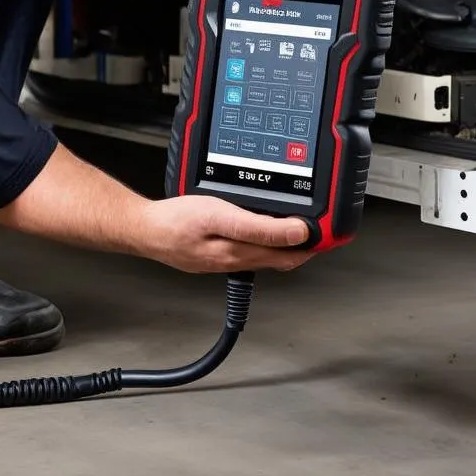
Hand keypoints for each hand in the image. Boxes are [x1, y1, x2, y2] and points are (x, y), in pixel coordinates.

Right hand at [138, 196, 316, 273]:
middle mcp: (236, 260)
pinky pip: (248, 251)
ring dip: (286, 243)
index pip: (291, 254)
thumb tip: (297, 231)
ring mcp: (225, 259)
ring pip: (266, 255)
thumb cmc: (174, 222)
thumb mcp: (220, 215)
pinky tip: (264, 231)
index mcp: (240, 252)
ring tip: (302, 228)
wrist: (143, 229)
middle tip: (324, 228)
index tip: (332, 232)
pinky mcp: (215, 254)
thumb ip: (260, 227)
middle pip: (282, 257)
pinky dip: (264, 242)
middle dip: (305, 244)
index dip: (315, 244)